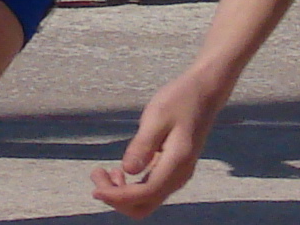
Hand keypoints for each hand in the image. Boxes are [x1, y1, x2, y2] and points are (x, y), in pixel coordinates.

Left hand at [94, 67, 228, 216]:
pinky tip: (119, 171)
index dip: (117, 196)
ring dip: (121, 194)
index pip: (145, 194)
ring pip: (146, 201)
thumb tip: (128, 171)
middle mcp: (179, 177)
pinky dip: (130, 188)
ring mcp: (177, 176)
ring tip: (103, 172)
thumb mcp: (157, 116)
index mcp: (177, 164)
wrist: (204, 93)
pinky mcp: (172, 171)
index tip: (95, 186)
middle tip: (97, 174)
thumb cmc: (179, 100)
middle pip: (144, 206)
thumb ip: (143, 145)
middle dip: (116, 199)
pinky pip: (149, 190)